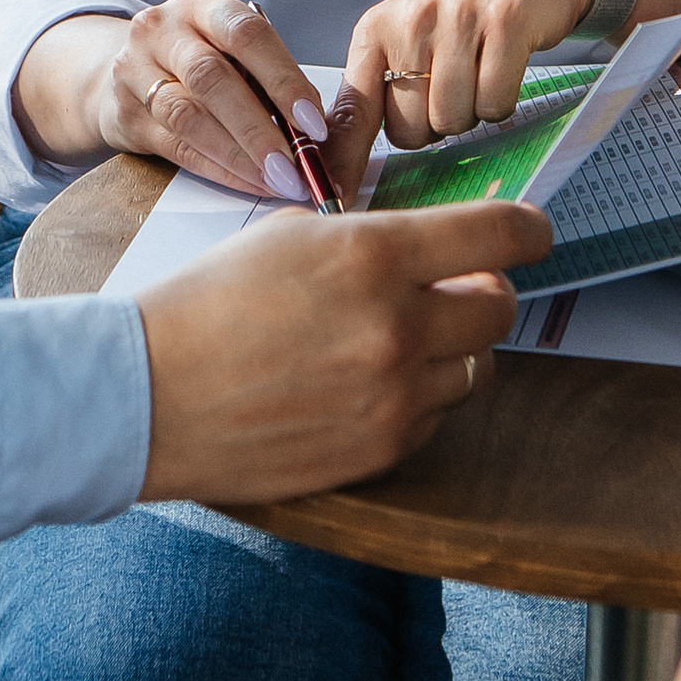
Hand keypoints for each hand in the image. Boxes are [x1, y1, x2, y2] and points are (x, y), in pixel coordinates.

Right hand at [88, 0, 331, 199]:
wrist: (128, 70)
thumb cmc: (199, 57)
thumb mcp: (230, 46)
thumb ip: (266, 74)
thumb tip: (311, 127)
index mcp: (202, 3)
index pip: (246, 35)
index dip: (283, 80)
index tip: (312, 123)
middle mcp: (163, 28)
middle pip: (211, 77)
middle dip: (258, 127)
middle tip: (293, 164)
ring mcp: (135, 69)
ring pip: (188, 115)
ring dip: (237, 154)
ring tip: (273, 178)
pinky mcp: (125, 113)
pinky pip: (175, 145)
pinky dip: (217, 167)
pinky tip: (246, 180)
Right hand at [137, 196, 552, 507]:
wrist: (150, 394)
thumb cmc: (208, 303)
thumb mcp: (289, 236)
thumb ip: (372, 238)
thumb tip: (434, 247)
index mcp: (372, 255)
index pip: (500, 235)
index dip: (528, 231)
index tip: (531, 236)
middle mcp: (397, 326)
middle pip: (500, 307)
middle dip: (482, 293)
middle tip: (451, 289)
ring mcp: (393, 395)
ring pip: (474, 367)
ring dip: (448, 350)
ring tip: (390, 342)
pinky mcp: (381, 449)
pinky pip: (434, 416)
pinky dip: (414, 398)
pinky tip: (361, 384)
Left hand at [326, 0, 594, 180]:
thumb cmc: (467, 7)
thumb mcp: (408, 37)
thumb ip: (377, 89)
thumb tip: (343, 161)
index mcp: (377, 28)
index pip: (352, 110)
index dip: (344, 160)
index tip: (335, 196)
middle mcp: (411, 21)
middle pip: (409, 130)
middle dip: (431, 128)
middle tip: (450, 90)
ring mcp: (459, 20)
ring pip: (452, 121)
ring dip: (470, 114)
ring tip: (477, 74)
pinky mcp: (506, 23)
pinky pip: (495, 104)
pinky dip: (501, 102)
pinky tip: (502, 69)